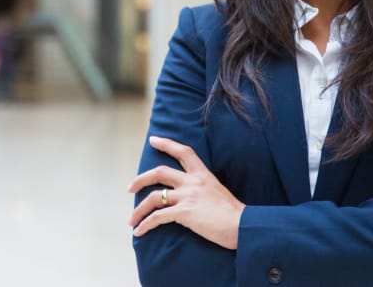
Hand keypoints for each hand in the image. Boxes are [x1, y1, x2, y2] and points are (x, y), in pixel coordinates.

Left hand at [128, 136, 245, 249]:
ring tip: (131, 221)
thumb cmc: (234, 214)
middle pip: (159, 172)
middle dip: (141, 179)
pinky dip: (145, 225)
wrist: (243, 226)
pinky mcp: (183, 212)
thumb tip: (193, 199)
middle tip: (130, 188)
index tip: (153, 139)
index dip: (166, 144)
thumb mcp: (218, 192)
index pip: (183, 152)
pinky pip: (157, 217)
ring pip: (153, 197)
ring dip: (138, 210)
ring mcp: (187, 196)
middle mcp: (192, 182)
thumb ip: (203, 190)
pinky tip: (139, 232)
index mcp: (203, 175)